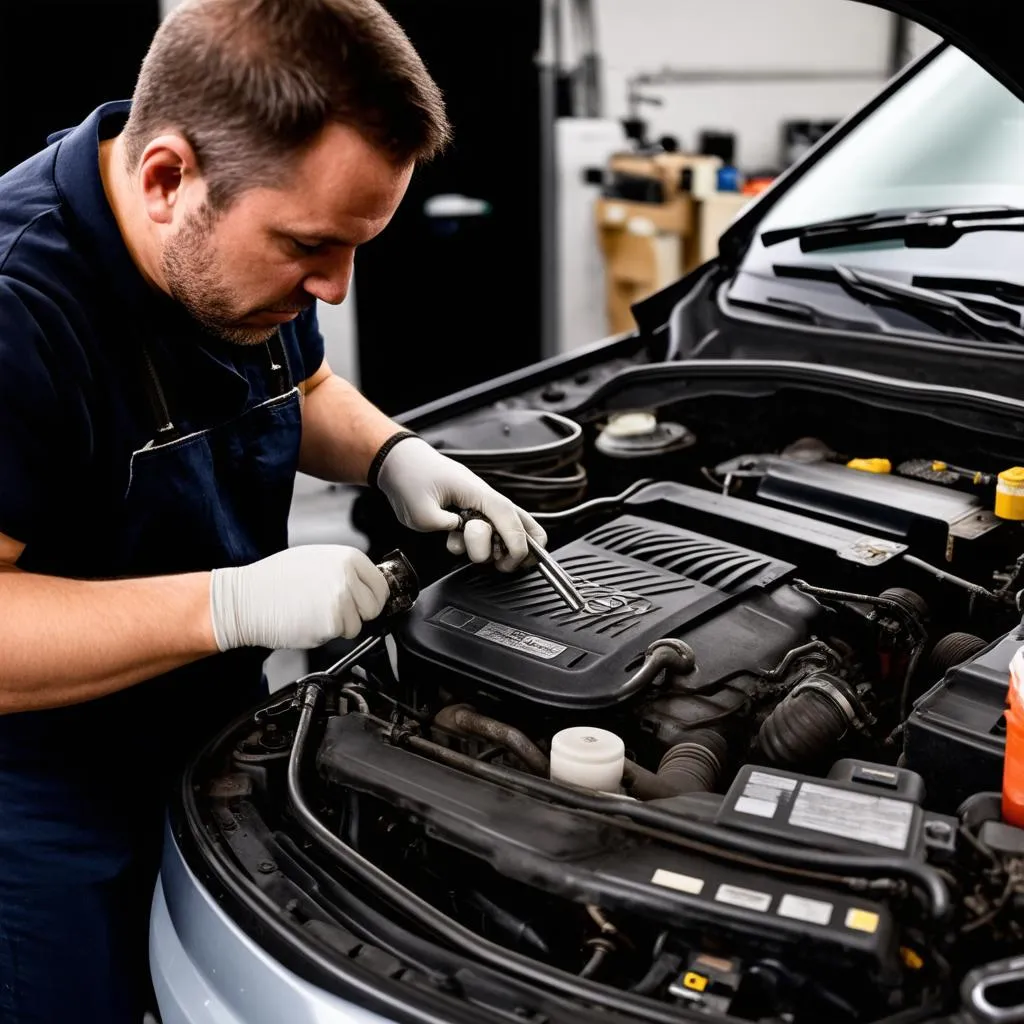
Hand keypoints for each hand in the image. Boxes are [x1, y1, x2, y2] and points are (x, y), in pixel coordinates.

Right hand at [209, 546, 389, 650]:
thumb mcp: (316, 559)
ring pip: (358, 624)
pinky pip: (341, 635)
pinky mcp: (331, 624)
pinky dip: (327, 633)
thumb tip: (366, 582)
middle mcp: (348, 577)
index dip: (373, 596)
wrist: (247, 600)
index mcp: (348, 558)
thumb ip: (345, 569)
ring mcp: (341, 601)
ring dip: (341, 624)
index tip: (365, 601)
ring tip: (316, 612)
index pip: (381, 584)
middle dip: (359, 612)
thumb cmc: (274, 580)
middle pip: (374, 606)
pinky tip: (308, 621)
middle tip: (336, 609)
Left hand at [376, 437, 546, 571]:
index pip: (508, 516)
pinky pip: (490, 530)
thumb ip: (443, 525)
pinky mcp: (473, 511)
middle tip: (500, 564)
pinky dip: (479, 543)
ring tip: (467, 548)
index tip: (510, 562)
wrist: (401, 462)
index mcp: (476, 492)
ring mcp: (480, 504)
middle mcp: (484, 497)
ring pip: (508, 528)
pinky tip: (456, 541)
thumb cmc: (410, 478)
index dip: (515, 542)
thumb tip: (460, 534)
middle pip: (522, 521)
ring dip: (492, 547)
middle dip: (518, 548)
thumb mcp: (418, 509)